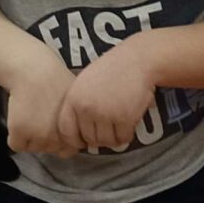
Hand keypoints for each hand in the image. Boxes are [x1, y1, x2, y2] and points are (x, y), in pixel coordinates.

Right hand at [6, 49, 78, 154]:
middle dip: (48, 138)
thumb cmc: (57, 82)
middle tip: (43, 117)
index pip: (70, 149)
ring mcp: (39, 137)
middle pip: (52, 149)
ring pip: (34, 148)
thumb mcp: (76, 105)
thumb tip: (79, 140)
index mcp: (73, 132)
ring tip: (32, 115)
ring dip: (32, 138)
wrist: (35, 70)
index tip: (58, 123)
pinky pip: (17, 145)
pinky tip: (20, 119)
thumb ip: (78, 124)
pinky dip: (16, 137)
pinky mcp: (20, 133)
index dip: (64, 137)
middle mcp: (58, 138)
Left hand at [57, 39, 160, 153]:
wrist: (138, 60)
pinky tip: (129, 124)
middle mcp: (86, 108)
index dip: (74, 140)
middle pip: (89, 139)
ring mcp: (105, 114)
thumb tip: (78, 133)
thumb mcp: (85, 82)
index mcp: (73, 98)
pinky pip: (122, 138)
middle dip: (99, 139)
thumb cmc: (112, 69)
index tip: (83, 142)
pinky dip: (127, 135)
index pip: (65, 130)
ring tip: (119, 127)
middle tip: (108, 130)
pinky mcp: (124, 118)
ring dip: (114, 139)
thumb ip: (78, 104)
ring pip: (106, 142)